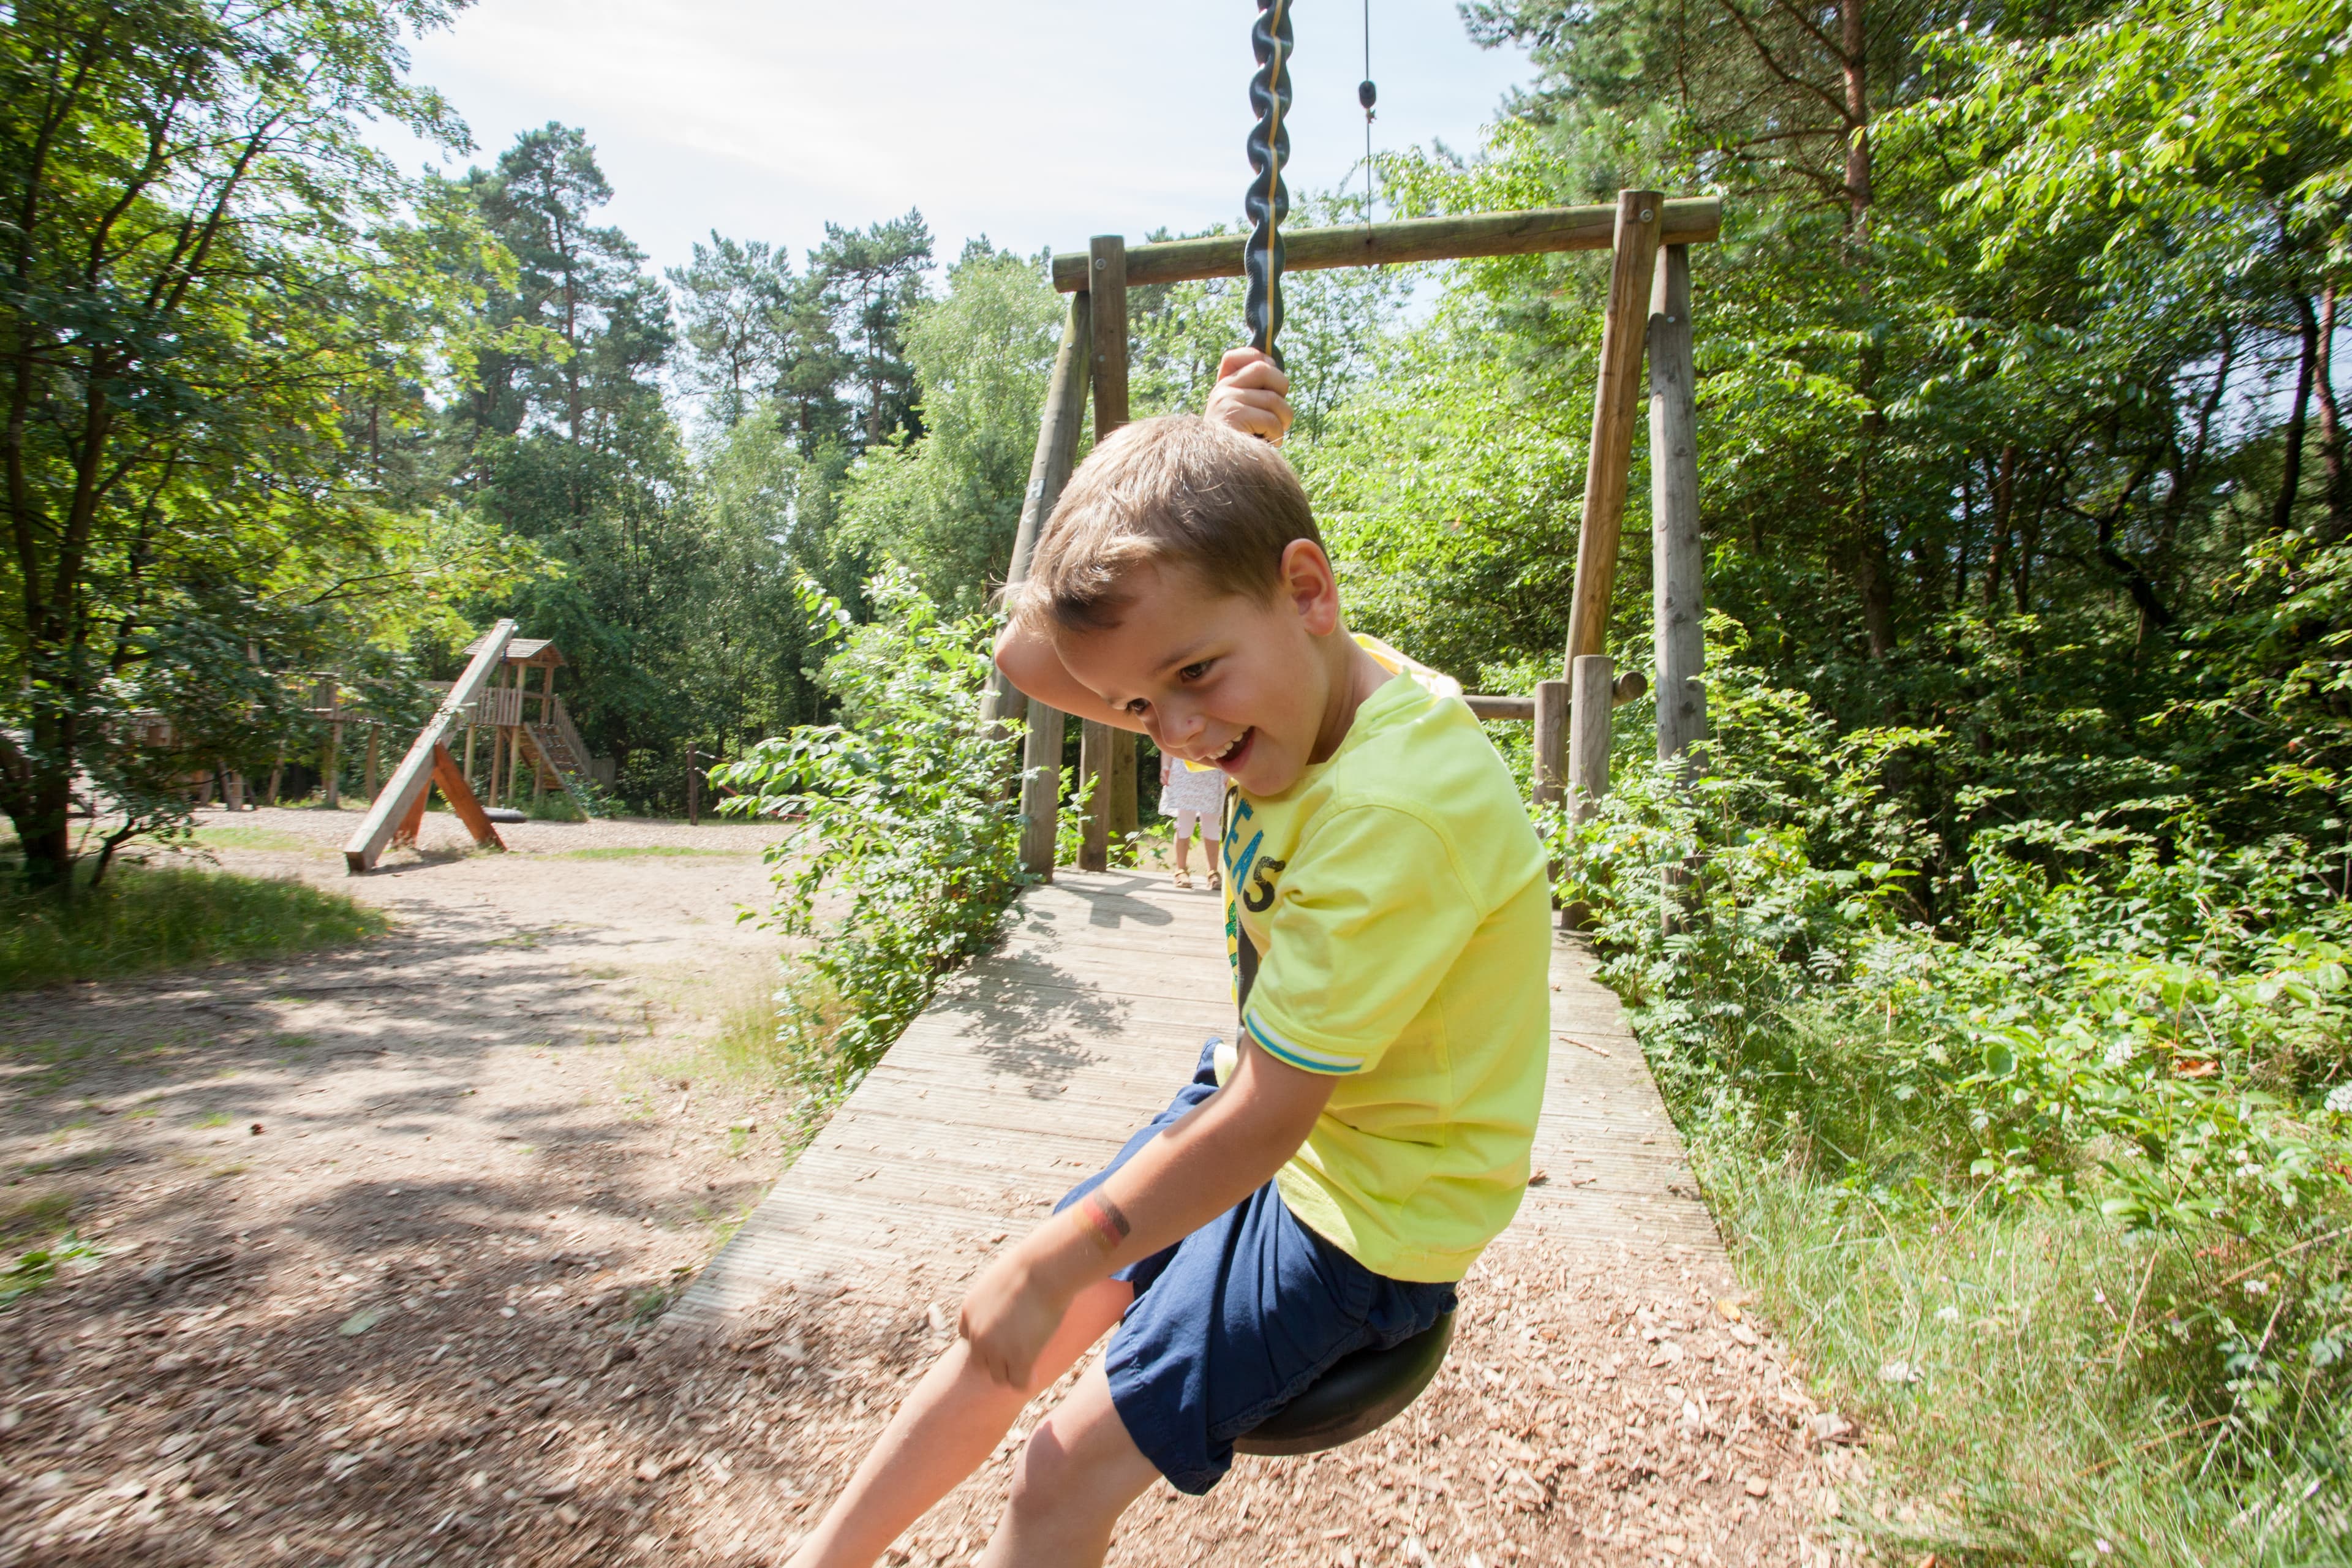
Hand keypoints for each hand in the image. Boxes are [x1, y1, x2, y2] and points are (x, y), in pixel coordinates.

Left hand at [957, 1243, 1071, 1389]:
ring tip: (1027, 1366)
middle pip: (980, 1361)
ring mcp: (995, 1349)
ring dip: (1011, 1371)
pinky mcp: (1018, 1359)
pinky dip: (1026, 1381)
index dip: (987, 1339)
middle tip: (1017, 1354)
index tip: (1004, 1337)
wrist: (1044, 1270)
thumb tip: (1008, 1299)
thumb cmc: (1030, 1266)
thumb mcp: (1001, 1278)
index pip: (969, 1337)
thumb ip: (997, 1294)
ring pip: (998, 1376)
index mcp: (969, 1312)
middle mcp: (977, 1334)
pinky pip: (1018, 1383)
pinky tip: (1035, 1375)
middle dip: (996, 1359)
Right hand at [1203, 347, 1292, 444]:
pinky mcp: (1234, 415)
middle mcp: (1221, 390)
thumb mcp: (1242, 416)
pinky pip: (1271, 419)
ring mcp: (1226, 400)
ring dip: (1283, 421)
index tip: (1270, 380)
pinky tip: (1268, 444)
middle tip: (1280, 412)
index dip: (1258, 359)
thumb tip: (1273, 367)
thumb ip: (1253, 394)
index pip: (1234, 356)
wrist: (1218, 473)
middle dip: (1282, 389)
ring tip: (1275, 434)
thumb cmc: (1239, 446)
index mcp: (1222, 387)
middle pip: (1264, 368)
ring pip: (1274, 399)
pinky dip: (1277, 435)